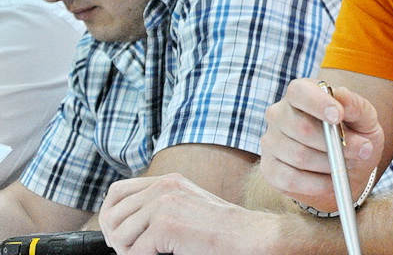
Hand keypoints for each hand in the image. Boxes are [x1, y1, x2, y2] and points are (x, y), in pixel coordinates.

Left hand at [100, 174, 269, 254]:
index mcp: (168, 181)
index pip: (117, 192)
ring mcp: (164, 204)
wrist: (245, 236)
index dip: (110, 216)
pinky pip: (134, 253)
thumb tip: (119, 224)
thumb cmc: (219, 229)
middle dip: (116, 238)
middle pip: (112, 214)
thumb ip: (158, 205)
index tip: (119, 235)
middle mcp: (164, 188)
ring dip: (129, 251)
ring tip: (150, 253)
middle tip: (132, 250)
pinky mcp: (166, 225)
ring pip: (119, 235)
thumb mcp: (185, 206)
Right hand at [259, 78, 383, 210]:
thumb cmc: (355, 137)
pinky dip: (316, 184)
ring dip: (330, 164)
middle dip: (334, 143)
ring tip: (346, 166)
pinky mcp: (269, 169)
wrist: (347, 170)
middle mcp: (279, 113)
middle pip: (301, 127)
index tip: (338, 116)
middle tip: (360, 150)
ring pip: (298, 155)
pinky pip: (290, 179)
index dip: (318, 103)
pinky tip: (330, 181)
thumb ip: (357, 106)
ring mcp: (270, 141)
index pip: (300, 92)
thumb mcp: (365, 119)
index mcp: (302, 93)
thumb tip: (342, 96)